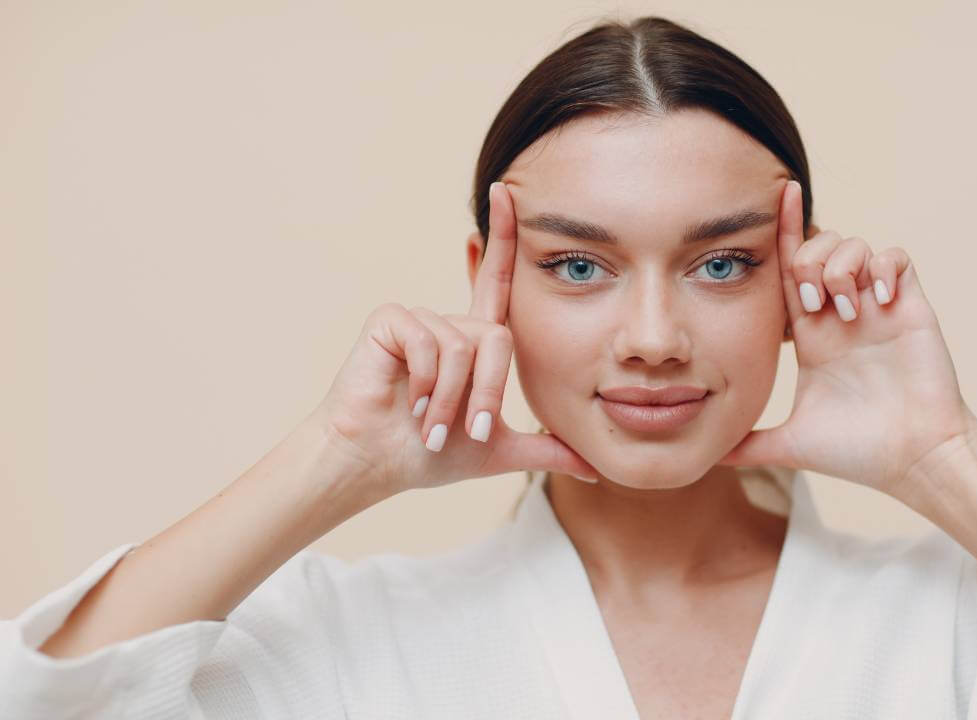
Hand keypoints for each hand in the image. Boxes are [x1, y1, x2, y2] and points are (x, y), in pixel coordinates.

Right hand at [316, 182, 599, 495]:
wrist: (376, 467)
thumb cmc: (426, 456)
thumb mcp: (497, 450)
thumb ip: (546, 450)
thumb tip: (594, 467)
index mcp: (474, 343)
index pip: (499, 282)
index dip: (504, 238)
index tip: (508, 190)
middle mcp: (450, 323)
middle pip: (500, 338)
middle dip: (488, 395)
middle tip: (467, 432)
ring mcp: (419, 318)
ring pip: (467, 346)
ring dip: (453, 398)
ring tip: (429, 424)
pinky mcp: (391, 320)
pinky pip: (432, 341)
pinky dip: (428, 382)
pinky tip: (409, 402)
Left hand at [717, 180, 974, 499]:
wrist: (914, 463)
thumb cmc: (859, 454)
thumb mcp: (790, 445)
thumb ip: (749, 445)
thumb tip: (707, 458)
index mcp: (812, 336)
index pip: (787, 274)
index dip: (779, 236)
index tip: (772, 198)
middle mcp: (842, 315)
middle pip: (816, 248)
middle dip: (806, 260)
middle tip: (813, 303)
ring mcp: (877, 309)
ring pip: (854, 246)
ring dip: (841, 266)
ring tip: (846, 309)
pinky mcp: (910, 308)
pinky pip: (896, 258)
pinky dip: (882, 268)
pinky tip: (877, 302)